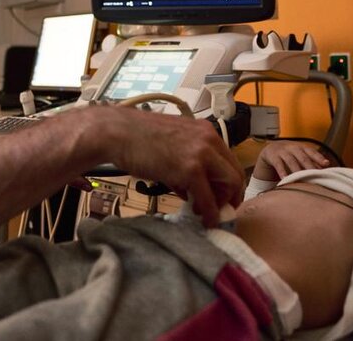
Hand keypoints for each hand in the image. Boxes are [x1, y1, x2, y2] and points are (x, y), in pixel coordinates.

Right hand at [88, 106, 243, 226]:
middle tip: (219, 210)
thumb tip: (191, 190)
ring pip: (229, 184)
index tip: (222, 197)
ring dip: (221, 204)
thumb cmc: (137, 138)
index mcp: (206, 131)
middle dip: (230, 196)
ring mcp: (201, 153)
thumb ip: (187, 162)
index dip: (229, 183)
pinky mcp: (190, 168)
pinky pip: (208, 197)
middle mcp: (209, 139)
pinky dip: (210, 213)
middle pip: (235, 173)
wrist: (118, 133)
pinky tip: (204, 220)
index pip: (229, 160)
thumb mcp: (172, 144)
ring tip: (205, 214)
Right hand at [253, 140, 330, 181]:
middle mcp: (293, 148)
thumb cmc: (290, 155)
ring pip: (291, 161)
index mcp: (302, 147)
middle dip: (309, 166)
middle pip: (302, 157)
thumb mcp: (300, 156)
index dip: (319, 157)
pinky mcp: (273, 156)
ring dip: (296, 170)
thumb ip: (312, 163)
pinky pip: (278, 164)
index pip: (312, 152)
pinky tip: (285, 179)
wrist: (270, 150)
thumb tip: (327, 171)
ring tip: (301, 179)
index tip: (326, 164)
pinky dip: (282, 172)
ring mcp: (282, 151)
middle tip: (316, 175)